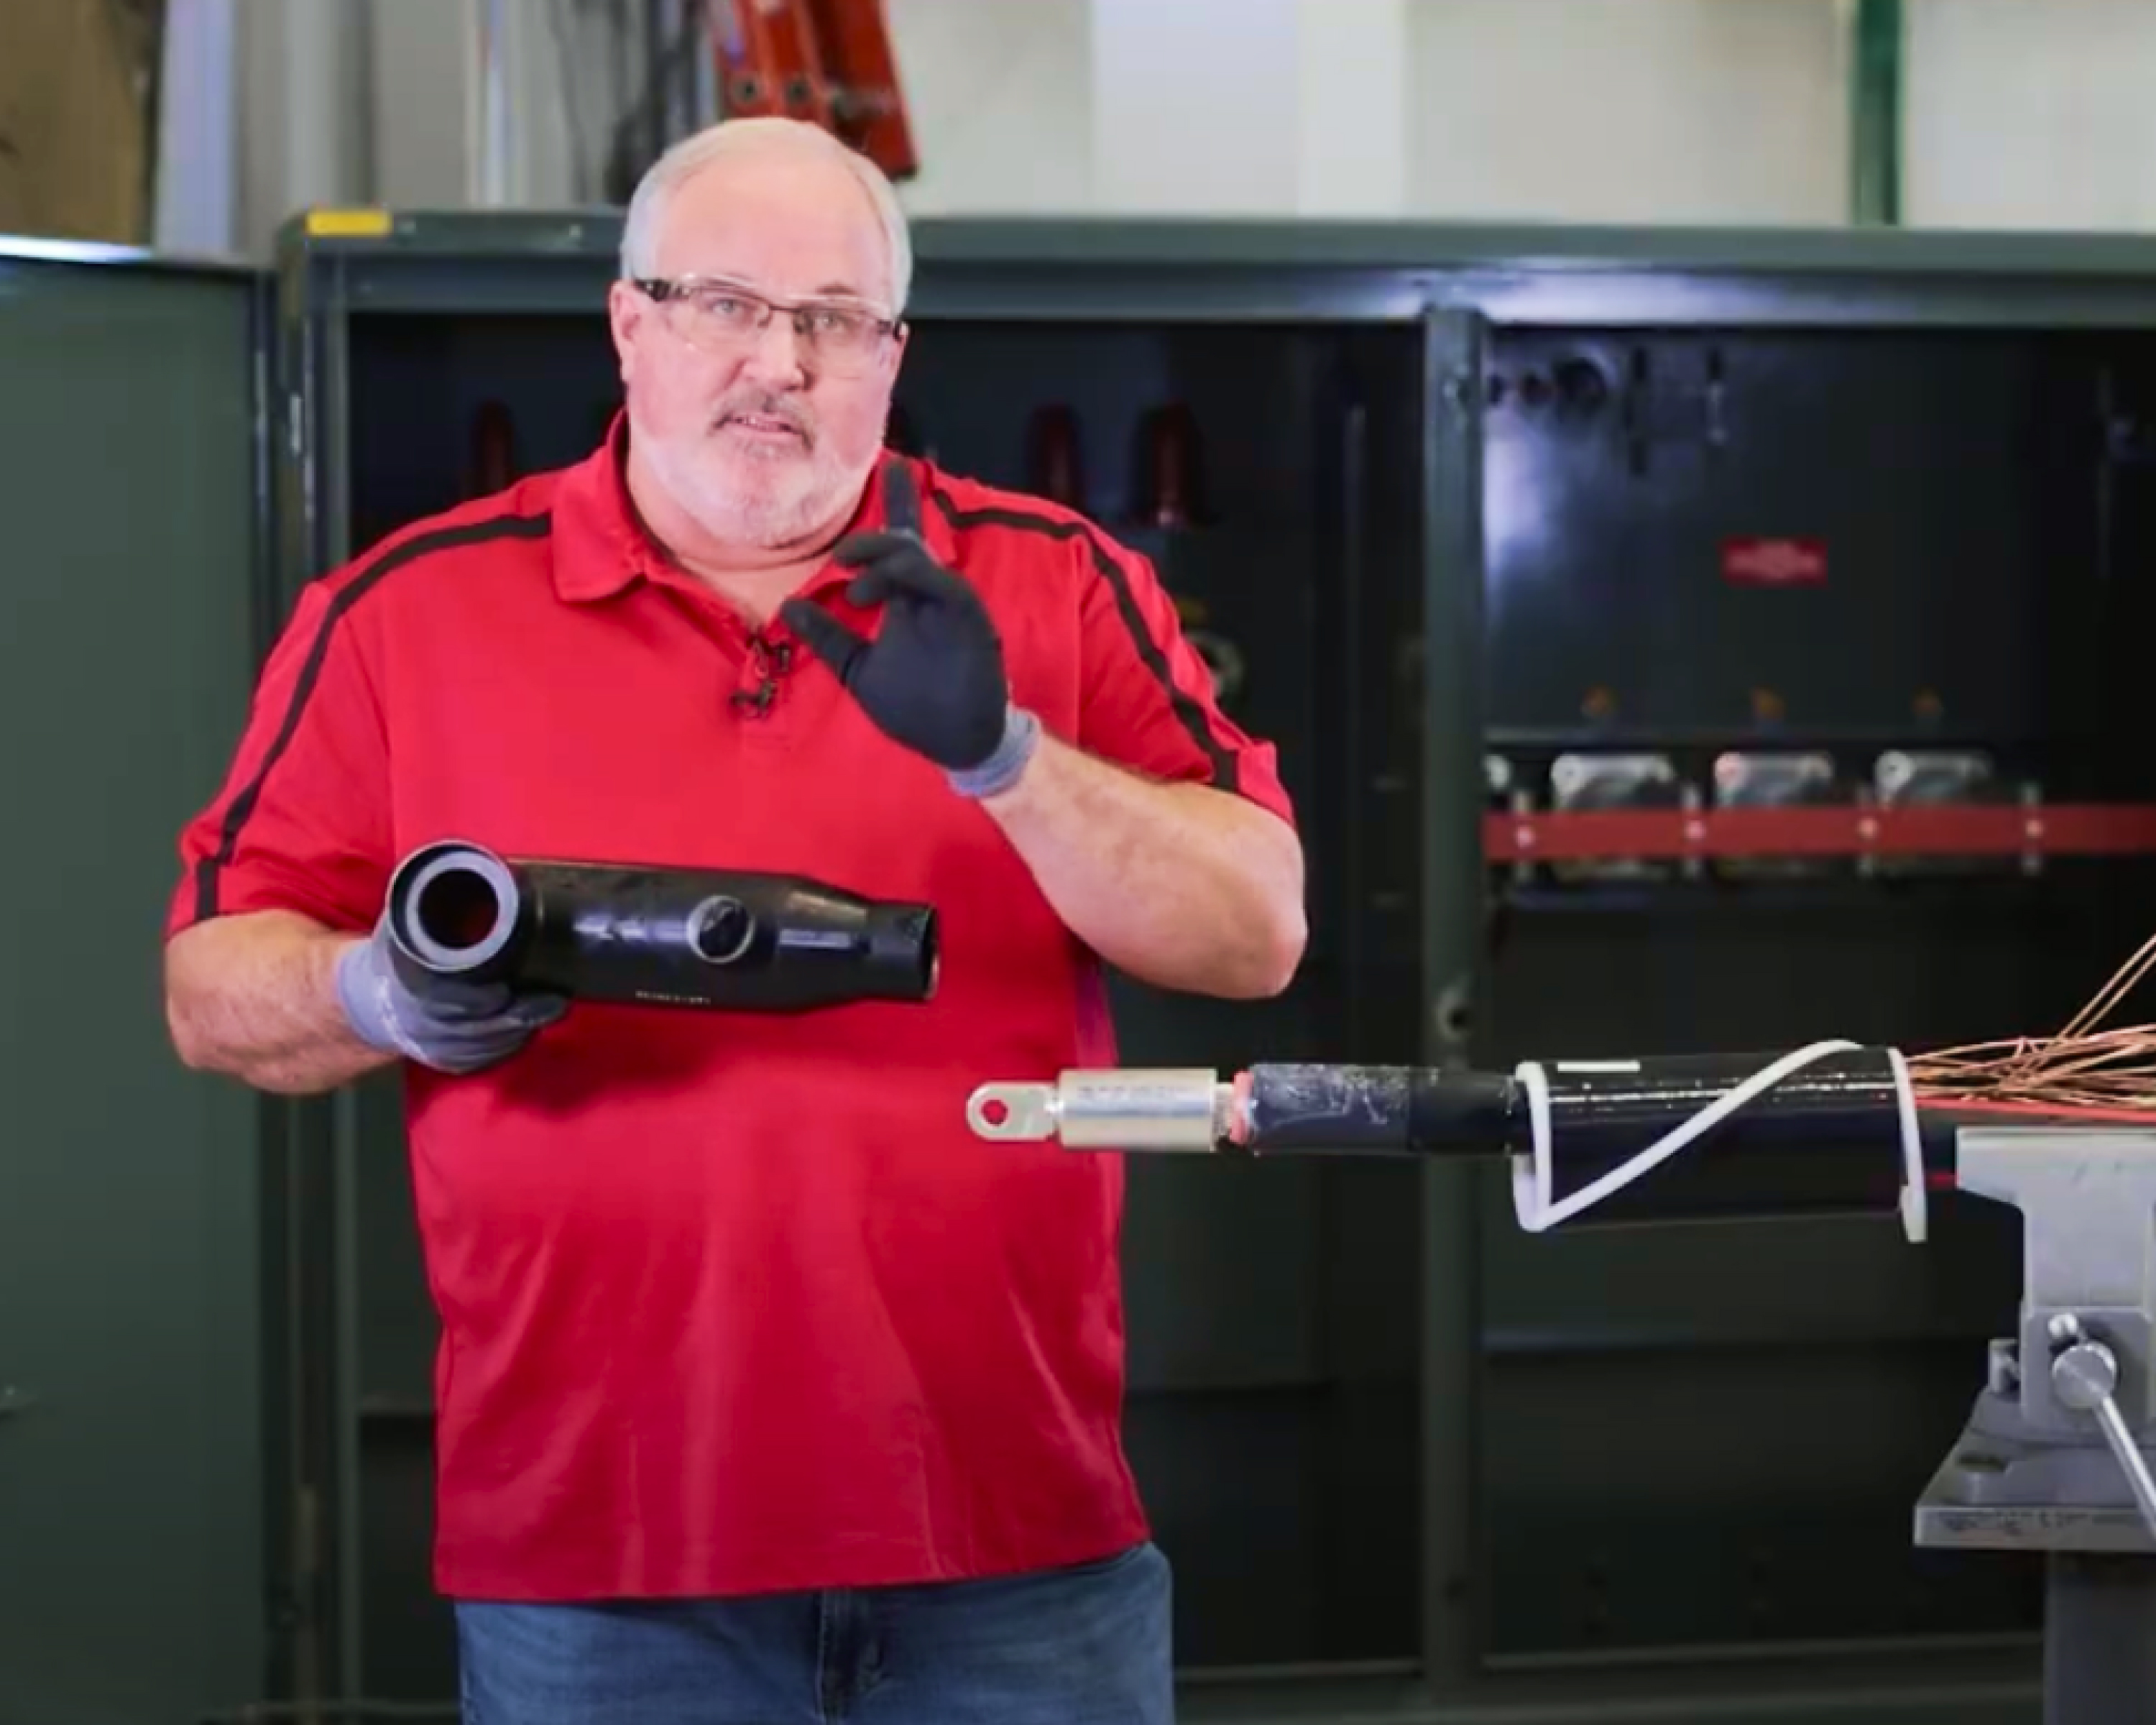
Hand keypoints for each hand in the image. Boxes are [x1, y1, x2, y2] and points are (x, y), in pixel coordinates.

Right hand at [334, 915, 566, 1075]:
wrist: (369, 1000)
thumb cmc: (396, 958)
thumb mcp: (402, 929)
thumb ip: (424, 911)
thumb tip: (459, 874)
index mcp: (407, 989)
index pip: (444, 1000)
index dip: (476, 998)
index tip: (504, 990)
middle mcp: (419, 1024)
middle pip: (474, 1028)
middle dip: (517, 1016)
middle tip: (554, 999)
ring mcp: (432, 1047)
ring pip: (481, 1048)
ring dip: (518, 1032)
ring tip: (551, 1009)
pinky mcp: (444, 1061)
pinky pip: (480, 1060)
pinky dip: (506, 1048)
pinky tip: (529, 1030)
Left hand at [780, 463, 1010, 771]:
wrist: (955, 744)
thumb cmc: (914, 706)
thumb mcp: (858, 669)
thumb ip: (828, 638)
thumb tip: (788, 606)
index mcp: (905, 599)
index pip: (897, 544)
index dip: (895, 502)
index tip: (888, 464)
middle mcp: (928, 594)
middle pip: (907, 541)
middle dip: (877, 531)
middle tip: (842, 551)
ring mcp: (951, 605)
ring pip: (919, 559)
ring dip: (884, 556)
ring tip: (850, 572)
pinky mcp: (971, 622)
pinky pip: (944, 587)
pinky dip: (912, 580)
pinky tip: (878, 588)